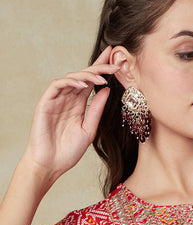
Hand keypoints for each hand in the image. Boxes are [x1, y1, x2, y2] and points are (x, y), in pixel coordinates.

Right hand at [22, 46, 118, 183]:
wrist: (50, 165)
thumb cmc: (68, 152)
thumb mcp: (89, 130)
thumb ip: (96, 110)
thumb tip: (107, 90)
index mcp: (78, 105)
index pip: (90, 82)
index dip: (101, 69)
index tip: (115, 59)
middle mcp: (67, 99)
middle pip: (83, 76)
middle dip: (99, 67)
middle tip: (114, 62)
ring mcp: (56, 100)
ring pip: (71, 78)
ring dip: (87, 75)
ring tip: (102, 78)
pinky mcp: (45, 103)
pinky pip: (57, 85)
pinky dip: (70, 82)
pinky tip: (83, 85)